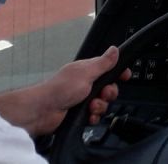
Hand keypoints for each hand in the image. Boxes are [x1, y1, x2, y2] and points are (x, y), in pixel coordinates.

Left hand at [0, 45, 131, 136]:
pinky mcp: (79, 113)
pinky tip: (88, 116)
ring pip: (103, 103)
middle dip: (109, 93)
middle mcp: (85, 84)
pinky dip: (93, 117)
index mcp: (87, 71)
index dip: (118, 73)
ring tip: (91, 107)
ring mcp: (82, 99)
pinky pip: (95, 116)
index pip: (109, 69)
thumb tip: (115, 49)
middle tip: (103, 94)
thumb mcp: (86, 73)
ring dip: (100, 107)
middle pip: (109, 88)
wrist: (42, 112)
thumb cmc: (60, 89)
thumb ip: (103, 63)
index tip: (125, 77)